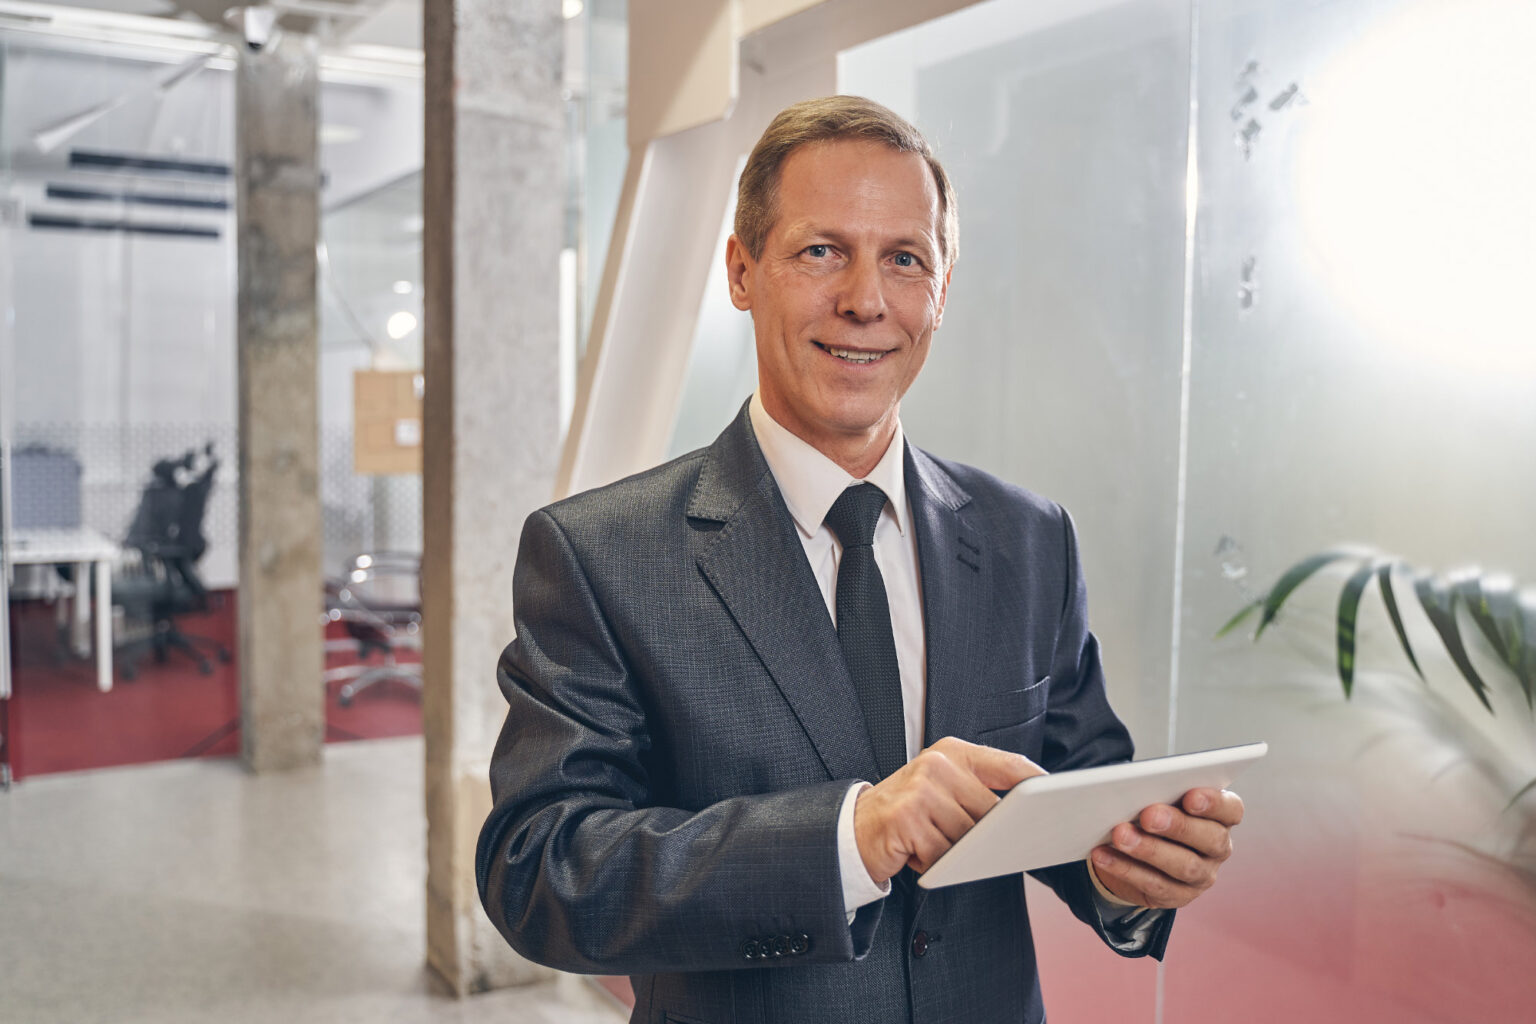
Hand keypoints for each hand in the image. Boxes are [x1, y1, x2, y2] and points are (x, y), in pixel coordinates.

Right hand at [854, 736, 1043, 884]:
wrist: (853, 828)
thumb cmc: (909, 813)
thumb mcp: (943, 790)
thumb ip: (979, 792)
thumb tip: (1028, 815)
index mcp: (952, 752)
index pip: (1008, 765)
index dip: (1036, 782)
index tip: (1058, 799)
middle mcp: (937, 764)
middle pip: (991, 811)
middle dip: (984, 835)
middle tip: (963, 842)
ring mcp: (921, 789)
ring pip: (968, 837)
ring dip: (953, 851)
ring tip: (928, 841)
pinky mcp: (907, 817)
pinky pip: (942, 854)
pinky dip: (932, 862)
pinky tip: (914, 851)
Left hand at [1090, 787, 1243, 908]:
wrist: (1142, 852)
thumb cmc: (1156, 813)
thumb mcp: (1161, 799)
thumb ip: (1159, 792)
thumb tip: (1134, 787)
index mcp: (1220, 817)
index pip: (1231, 809)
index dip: (1214, 803)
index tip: (1190, 796)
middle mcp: (1217, 847)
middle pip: (1209, 839)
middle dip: (1177, 826)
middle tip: (1148, 816)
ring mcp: (1201, 875)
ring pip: (1183, 865)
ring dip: (1148, 849)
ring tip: (1120, 835)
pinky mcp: (1178, 896)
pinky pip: (1154, 885)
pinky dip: (1126, 869)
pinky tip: (1103, 855)